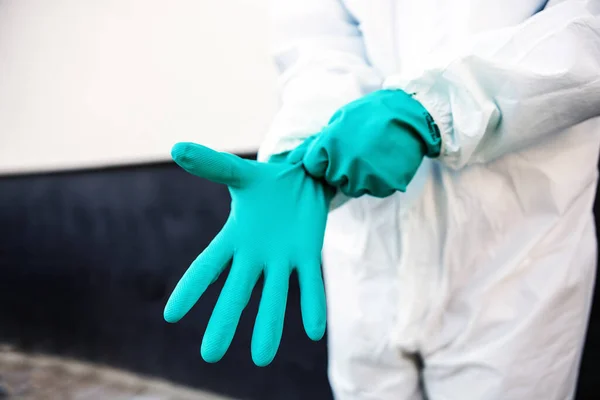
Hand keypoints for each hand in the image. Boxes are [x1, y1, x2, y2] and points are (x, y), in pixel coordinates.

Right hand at [164, 142, 332, 365]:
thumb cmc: (266, 182)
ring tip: (261, 357)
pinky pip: (310, 283)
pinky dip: (312, 304)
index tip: (171, 314)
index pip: (207, 266)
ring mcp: (282, 260)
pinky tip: (315, 330)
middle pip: (236, 292)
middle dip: (224, 321)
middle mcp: (255, 256)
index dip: (191, 288)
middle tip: (209, 356)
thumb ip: (212, 165)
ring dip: (268, 325)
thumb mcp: (239, 173)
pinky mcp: (307, 256)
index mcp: (234, 238)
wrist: (301, 181)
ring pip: (274, 296)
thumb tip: (177, 148)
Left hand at [289, 89, 441, 197]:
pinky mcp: (383, 185)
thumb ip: (321, 139)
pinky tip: (386, 162)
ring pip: (353, 188)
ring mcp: (364, 176)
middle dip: (342, 169)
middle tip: (359, 151)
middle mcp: (344, 163)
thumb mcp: (341, 117)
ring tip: (374, 156)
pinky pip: (374, 190)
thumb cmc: (373, 112)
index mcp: (330, 144)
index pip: (313, 166)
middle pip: (333, 179)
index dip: (323, 161)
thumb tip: (294, 157)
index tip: (335, 153)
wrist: (412, 114)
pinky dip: (379, 181)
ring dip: (360, 177)